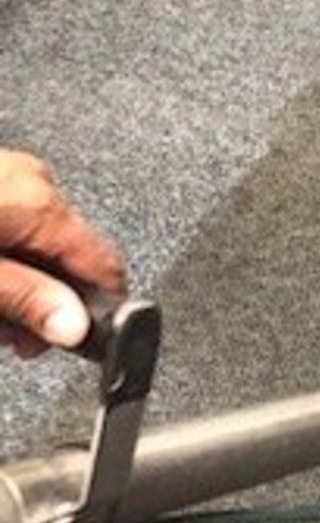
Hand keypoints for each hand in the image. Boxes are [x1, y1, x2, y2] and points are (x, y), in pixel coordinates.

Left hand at [0, 149, 126, 359]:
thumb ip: (27, 300)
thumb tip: (76, 327)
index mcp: (41, 202)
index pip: (107, 267)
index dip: (98, 314)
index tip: (74, 345)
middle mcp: (33, 181)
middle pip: (72, 259)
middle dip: (47, 303)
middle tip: (14, 336)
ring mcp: (9, 177)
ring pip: (41, 247)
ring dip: (23, 284)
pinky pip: (16, 227)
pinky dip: (8, 259)